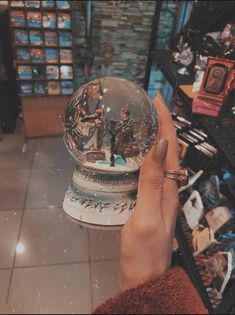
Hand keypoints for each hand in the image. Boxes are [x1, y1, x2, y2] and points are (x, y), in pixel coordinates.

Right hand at [120, 92, 179, 289]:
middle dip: (161, 124)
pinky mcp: (148, 202)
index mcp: (169, 188)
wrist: (141, 276)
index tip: (157, 99)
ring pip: (159, 160)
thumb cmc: (143, 250)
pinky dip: (144, 156)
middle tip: (148, 107)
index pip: (170, 147)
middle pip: (168, 150)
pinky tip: (133, 155)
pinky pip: (149, 172)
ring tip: (141, 123)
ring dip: (154, 138)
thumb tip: (160, 144)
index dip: (166, 121)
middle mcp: (167, 189)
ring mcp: (158, 196)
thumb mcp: (147, 215)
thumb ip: (153, 181)